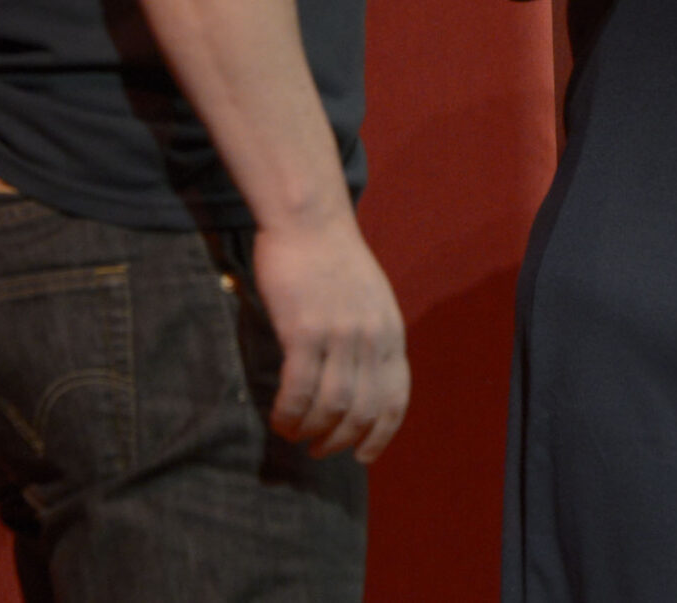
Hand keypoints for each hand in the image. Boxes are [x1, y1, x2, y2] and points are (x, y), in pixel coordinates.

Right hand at [251, 213, 410, 460]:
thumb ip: (373, 337)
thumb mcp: (371, 299)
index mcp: (391, 332)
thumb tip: (363, 382)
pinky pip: (299, 390)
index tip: (363, 456)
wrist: (309, 220)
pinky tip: (280, 419)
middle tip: (319, 451)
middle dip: (341, 441)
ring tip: (294, 435)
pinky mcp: (304, 331)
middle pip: (363, 411)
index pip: (396, 399)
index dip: (381, 435)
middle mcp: (372, 338)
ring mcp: (340, 336)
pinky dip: (289, 414)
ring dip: (312, 432)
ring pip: (331, 408)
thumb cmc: (332, 258)